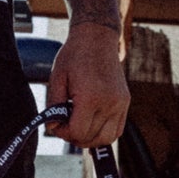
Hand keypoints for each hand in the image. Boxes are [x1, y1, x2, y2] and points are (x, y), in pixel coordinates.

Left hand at [46, 23, 129, 147]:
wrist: (97, 37)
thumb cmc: (74, 55)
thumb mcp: (56, 78)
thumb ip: (53, 105)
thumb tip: (53, 126)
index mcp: (91, 97)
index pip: (78, 132)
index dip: (63, 133)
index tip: (56, 124)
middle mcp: (109, 103)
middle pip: (92, 138)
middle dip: (74, 137)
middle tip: (64, 126)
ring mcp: (120, 103)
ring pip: (107, 138)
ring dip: (90, 139)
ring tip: (77, 128)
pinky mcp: (125, 102)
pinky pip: (117, 129)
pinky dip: (103, 133)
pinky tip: (91, 125)